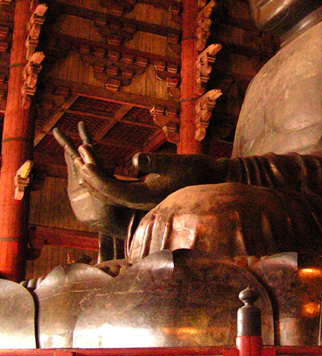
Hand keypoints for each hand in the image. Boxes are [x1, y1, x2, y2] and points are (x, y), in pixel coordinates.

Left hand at [53, 122, 227, 222]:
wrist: (209, 179)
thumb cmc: (195, 169)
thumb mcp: (176, 162)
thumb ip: (155, 162)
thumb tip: (135, 159)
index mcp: (145, 196)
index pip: (114, 189)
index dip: (98, 177)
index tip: (85, 162)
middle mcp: (139, 201)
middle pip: (108, 192)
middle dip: (91, 175)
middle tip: (77, 155)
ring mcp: (140, 198)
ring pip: (111, 190)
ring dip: (96, 176)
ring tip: (81, 158)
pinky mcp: (142, 192)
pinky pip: (118, 187)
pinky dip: (106, 176)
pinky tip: (98, 166)